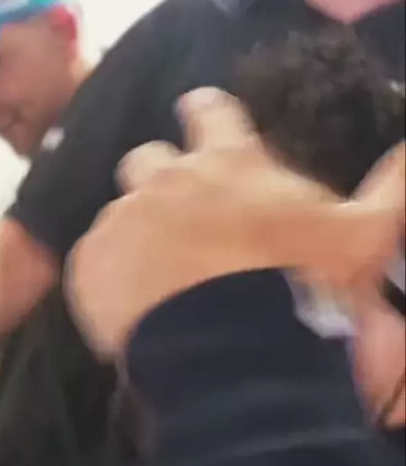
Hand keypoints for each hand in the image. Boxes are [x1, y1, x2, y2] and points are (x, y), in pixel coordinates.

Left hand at [67, 88, 403, 357]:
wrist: (233, 357)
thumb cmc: (301, 288)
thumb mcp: (362, 237)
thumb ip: (392, 187)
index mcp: (228, 160)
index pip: (207, 107)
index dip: (206, 115)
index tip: (207, 130)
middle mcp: (166, 178)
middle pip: (148, 158)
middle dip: (162, 179)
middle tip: (185, 221)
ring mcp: (122, 220)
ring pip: (120, 211)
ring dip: (138, 233)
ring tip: (162, 277)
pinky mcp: (89, 267)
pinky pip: (91, 259)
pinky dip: (109, 276)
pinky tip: (134, 305)